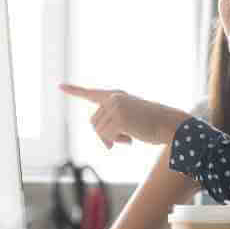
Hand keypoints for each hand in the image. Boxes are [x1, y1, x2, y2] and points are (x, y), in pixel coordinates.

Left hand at [60, 84, 189, 148]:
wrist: (170, 124)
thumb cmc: (153, 124)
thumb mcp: (131, 120)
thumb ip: (114, 123)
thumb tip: (105, 141)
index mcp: (117, 96)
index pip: (91, 93)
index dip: (74, 91)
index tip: (59, 86)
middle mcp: (114, 98)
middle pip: (94, 123)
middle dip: (106, 134)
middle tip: (125, 137)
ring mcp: (116, 107)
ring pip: (99, 131)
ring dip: (113, 139)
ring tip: (131, 135)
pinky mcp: (119, 118)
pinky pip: (107, 137)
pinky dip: (117, 142)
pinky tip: (132, 139)